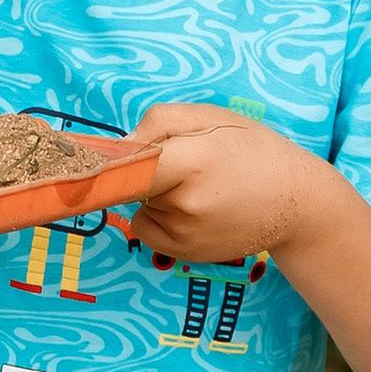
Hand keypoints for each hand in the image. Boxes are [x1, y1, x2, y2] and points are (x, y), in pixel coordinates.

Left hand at [111, 101, 329, 266]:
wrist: (297, 203)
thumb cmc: (252, 150)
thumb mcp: (210, 116)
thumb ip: (157, 123)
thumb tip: (117, 148)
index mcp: (191, 161)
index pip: (126, 167)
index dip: (101, 165)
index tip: (73, 165)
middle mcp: (184, 204)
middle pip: (132, 181)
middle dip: (146, 169)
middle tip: (188, 161)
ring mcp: (184, 235)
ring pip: (139, 205)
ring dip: (156, 194)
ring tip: (202, 186)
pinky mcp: (184, 254)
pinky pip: (146, 228)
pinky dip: (160, 217)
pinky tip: (196, 209)